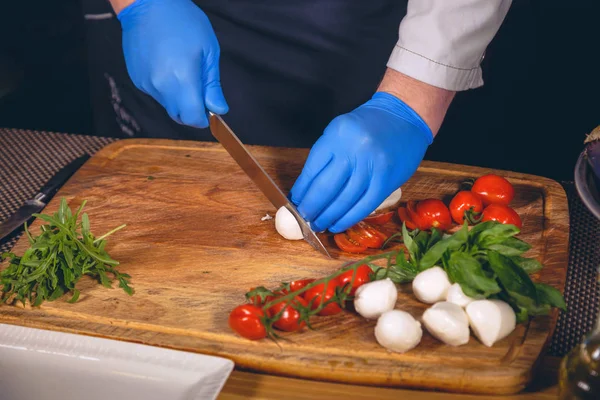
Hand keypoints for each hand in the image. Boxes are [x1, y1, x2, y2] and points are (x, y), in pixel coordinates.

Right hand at [117, 0, 227, 127]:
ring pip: (167, 105)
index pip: (192, 119)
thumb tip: (219, 109)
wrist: (147, 4)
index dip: (203, 118)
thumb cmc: (182, 22)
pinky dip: (165, 88)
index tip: (208, 109)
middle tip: (197, 88)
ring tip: (181, 69)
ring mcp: (146, 84)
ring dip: (178, 97)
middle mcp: (161, 87)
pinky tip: (167, 66)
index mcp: (182, 80)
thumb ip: (212, 85)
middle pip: (179, 115)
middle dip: (191, 109)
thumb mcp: (208, 51)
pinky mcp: (137, 80)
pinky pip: (156, 93)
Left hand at [290, 92, 432, 232]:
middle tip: (303, 219)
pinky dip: (348, 219)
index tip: (293, 203)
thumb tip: (306, 190)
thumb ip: (325, 156)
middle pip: (325, 188)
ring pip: (344, 200)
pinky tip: (337, 225)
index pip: (312, 170)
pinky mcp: (387, 182)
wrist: (405, 117)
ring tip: (317, 226)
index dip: (301, 191)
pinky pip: (364, 206)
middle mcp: (354, 151)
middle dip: (310, 209)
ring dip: (327, 217)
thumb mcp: (340, 130)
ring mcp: (372, 167)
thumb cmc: (368, 125)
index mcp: (337, 135)